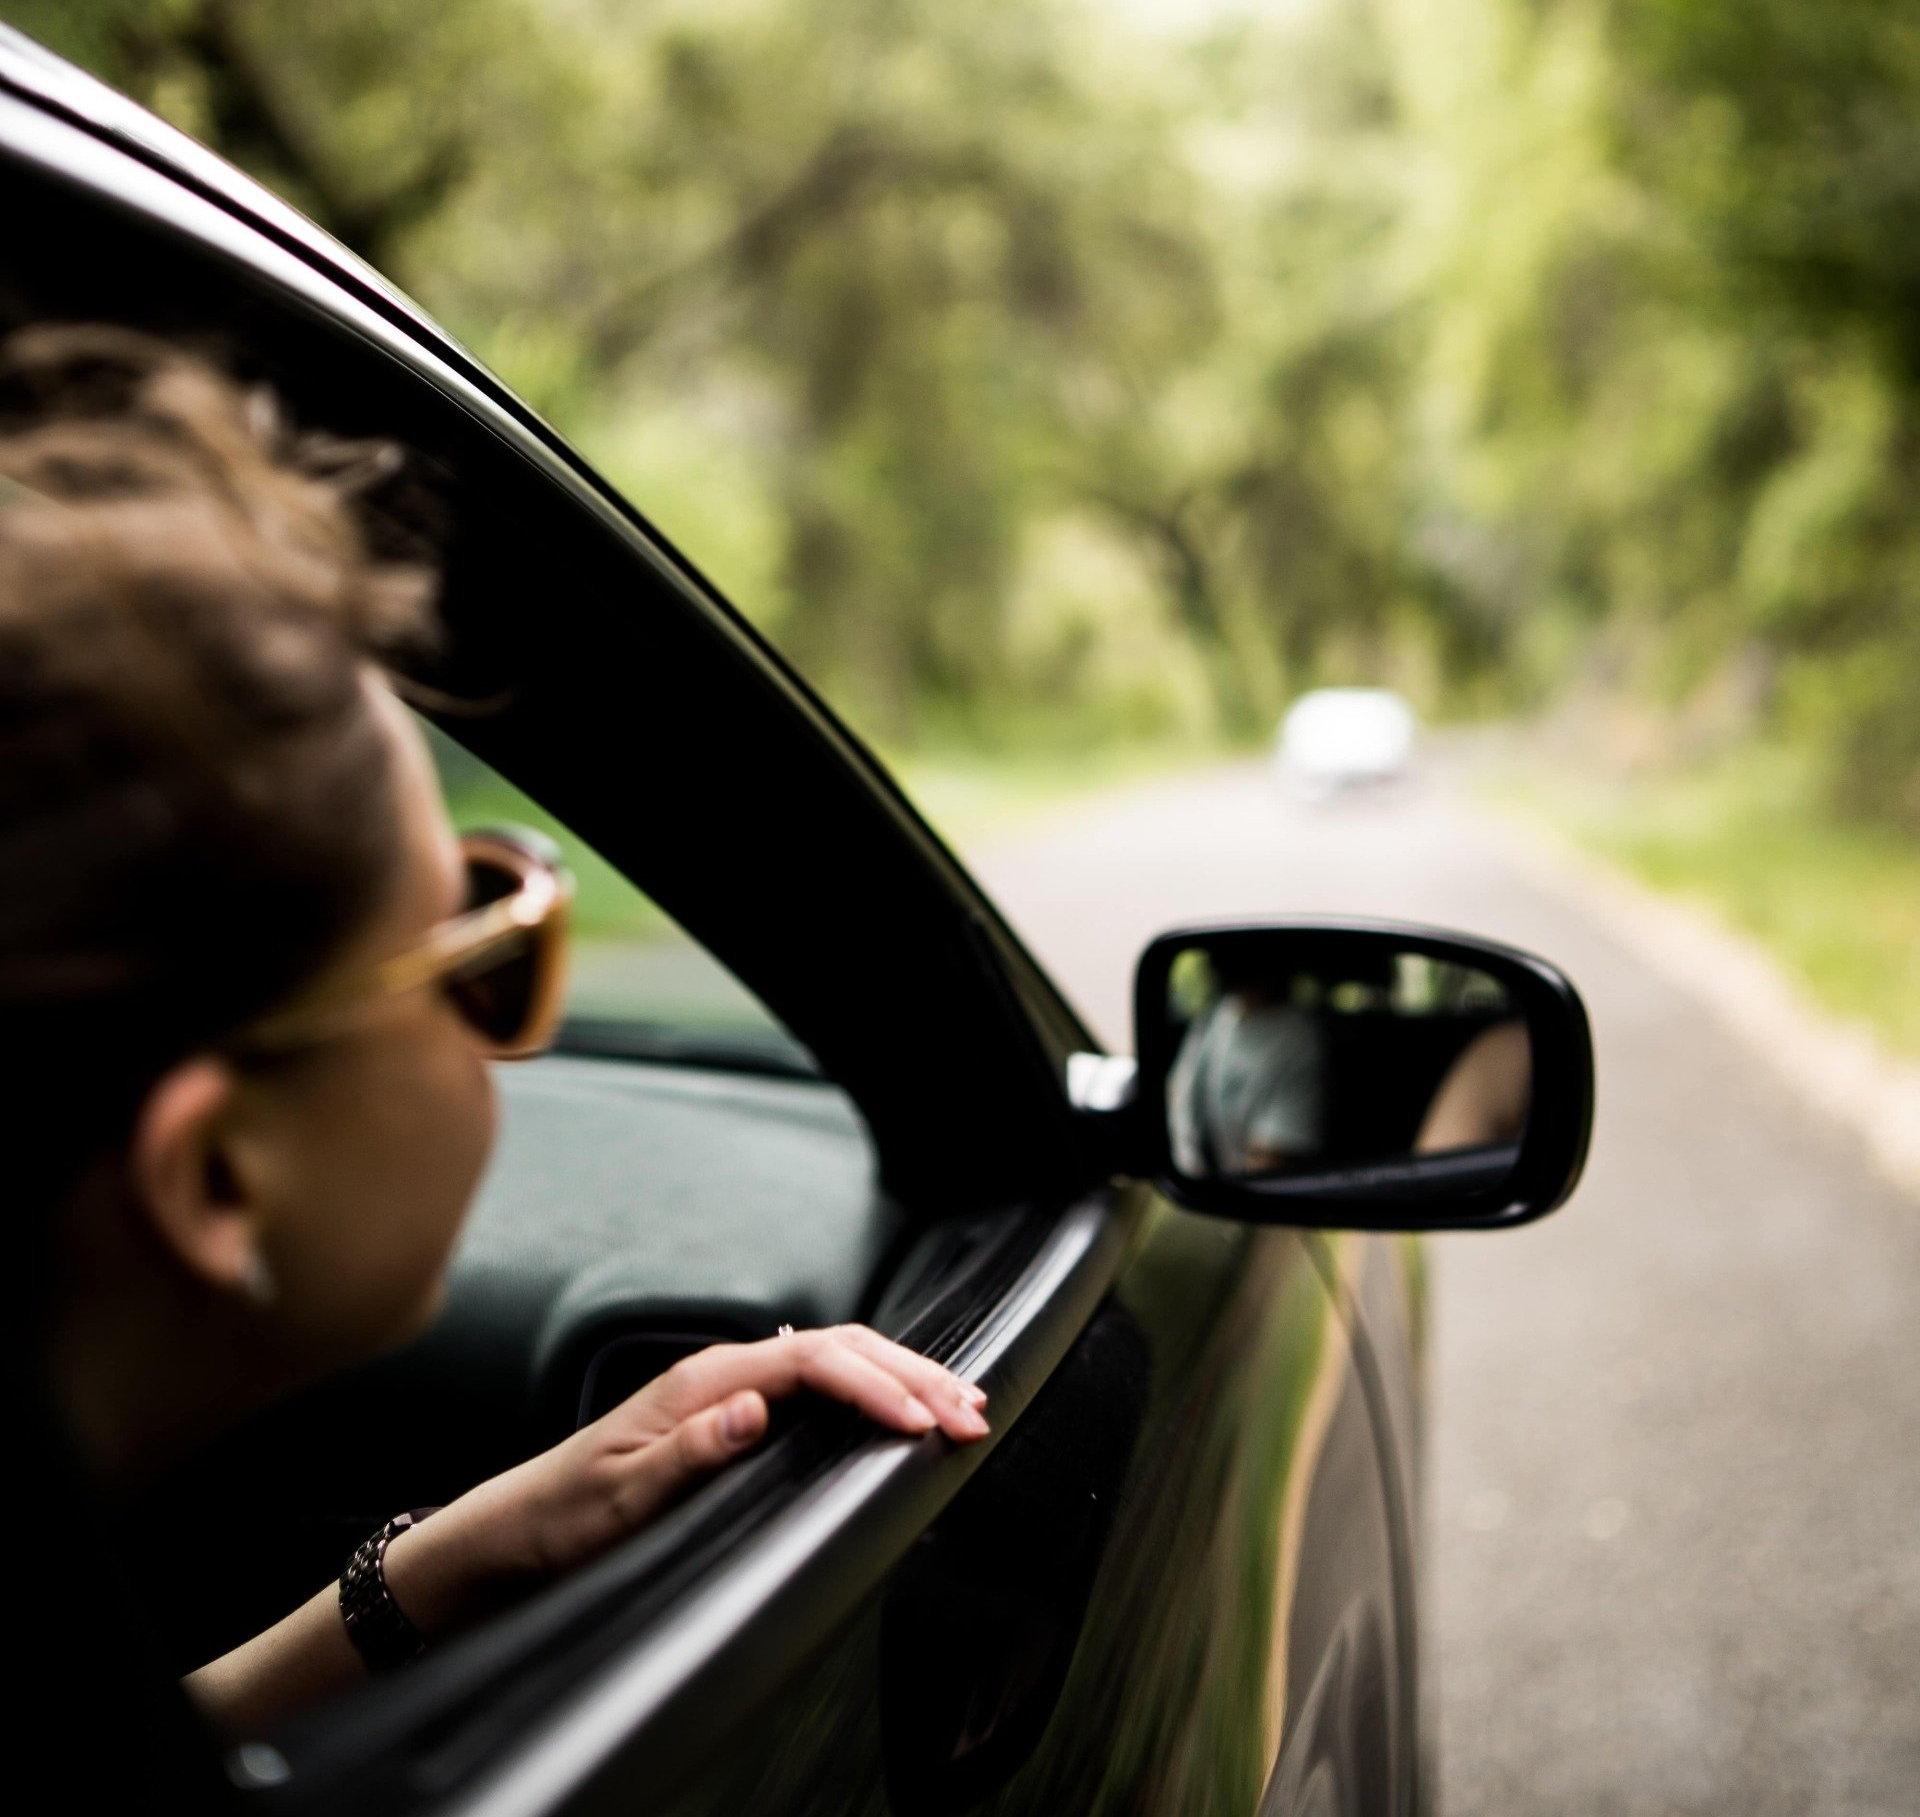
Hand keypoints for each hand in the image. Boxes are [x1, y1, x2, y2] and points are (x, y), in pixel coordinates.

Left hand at [382, 1325, 988, 1638]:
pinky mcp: (738, 1413)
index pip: (812, 1359)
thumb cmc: (566, 1516)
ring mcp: (735, 1389)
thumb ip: (688, 1450)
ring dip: (903, 1377)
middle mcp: (725, 1373)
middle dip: (913, 1374)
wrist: (520, 1528)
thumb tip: (753, 1409)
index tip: (919, 1422)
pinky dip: (875, 1388)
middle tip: (973, 1410)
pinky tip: (902, 1401)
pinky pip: (822, 1383)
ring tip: (961, 1401)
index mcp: (705, 1381)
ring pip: (839, 1360)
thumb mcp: (620, 1496)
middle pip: (840, 1348)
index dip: (873, 1386)